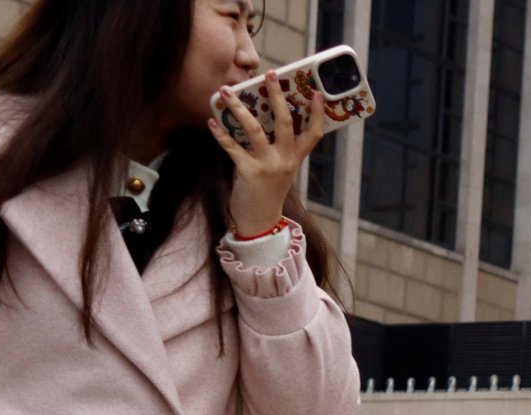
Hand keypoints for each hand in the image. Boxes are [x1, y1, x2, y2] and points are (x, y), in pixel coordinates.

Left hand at [207, 71, 327, 236]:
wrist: (259, 222)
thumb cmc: (266, 193)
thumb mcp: (279, 170)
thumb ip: (276, 149)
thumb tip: (258, 120)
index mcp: (295, 159)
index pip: (314, 133)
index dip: (318, 113)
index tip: (316, 92)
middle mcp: (285, 160)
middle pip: (286, 122)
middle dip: (277, 96)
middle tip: (270, 75)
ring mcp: (268, 165)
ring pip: (255, 129)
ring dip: (239, 108)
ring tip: (227, 91)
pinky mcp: (249, 172)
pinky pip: (232, 147)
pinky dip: (221, 133)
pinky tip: (212, 121)